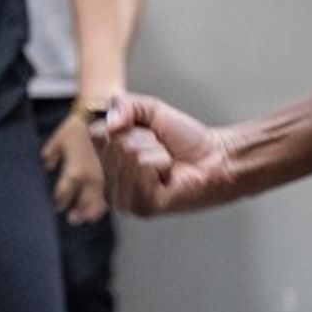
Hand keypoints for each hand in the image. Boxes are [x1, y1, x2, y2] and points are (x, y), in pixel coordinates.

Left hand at [42, 114, 107, 223]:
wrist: (105, 112)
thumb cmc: (81, 124)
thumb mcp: (60, 137)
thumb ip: (51, 152)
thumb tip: (46, 163)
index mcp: (76, 170)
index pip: (64, 195)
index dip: (59, 202)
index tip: (58, 206)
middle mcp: (91, 177)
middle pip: (84, 203)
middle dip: (80, 213)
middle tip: (73, 219)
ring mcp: (106, 175)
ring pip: (101, 201)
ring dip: (93, 210)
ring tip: (88, 217)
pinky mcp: (118, 171)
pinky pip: (115, 189)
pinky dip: (110, 198)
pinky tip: (107, 202)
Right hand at [94, 92, 238, 216]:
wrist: (214, 156)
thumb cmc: (183, 139)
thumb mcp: (150, 110)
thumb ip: (123, 104)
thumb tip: (110, 123)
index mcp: (107, 162)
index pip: (97, 133)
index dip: (127, 125)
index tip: (146, 133)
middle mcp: (110, 184)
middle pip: (116, 144)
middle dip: (146, 140)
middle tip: (161, 150)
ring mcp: (124, 199)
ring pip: (131, 156)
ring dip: (157, 153)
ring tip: (166, 164)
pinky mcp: (142, 207)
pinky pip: (144, 168)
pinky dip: (163, 164)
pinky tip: (169, 177)